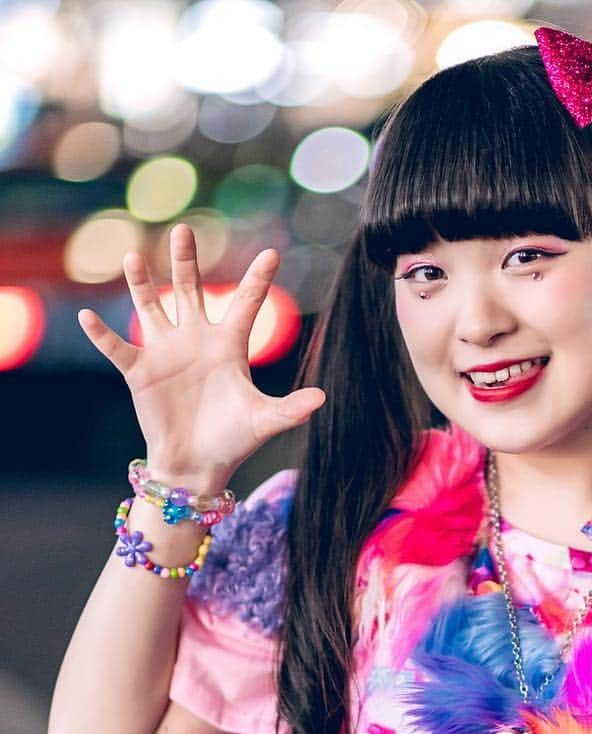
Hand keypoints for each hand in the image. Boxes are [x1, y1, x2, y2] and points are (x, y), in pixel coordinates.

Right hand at [77, 223, 325, 487]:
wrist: (197, 465)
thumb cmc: (233, 440)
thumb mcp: (264, 421)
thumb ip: (291, 408)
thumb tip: (323, 399)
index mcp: (229, 346)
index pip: (246, 304)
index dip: (258, 279)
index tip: (272, 252)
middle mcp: (195, 340)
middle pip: (190, 289)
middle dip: (186, 261)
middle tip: (184, 230)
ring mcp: (165, 352)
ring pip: (151, 307)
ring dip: (141, 283)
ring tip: (133, 256)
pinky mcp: (140, 371)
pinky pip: (116, 347)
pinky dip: (101, 334)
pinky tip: (88, 316)